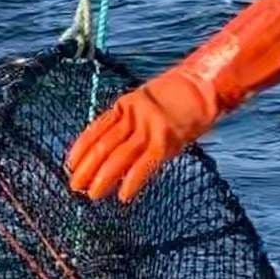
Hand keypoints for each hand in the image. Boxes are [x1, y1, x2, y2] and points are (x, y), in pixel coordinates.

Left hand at [65, 0, 279, 202]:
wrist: (209, 81)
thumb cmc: (185, 93)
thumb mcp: (153, 99)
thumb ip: (135, 117)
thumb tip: (120, 140)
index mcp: (128, 102)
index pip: (96, 127)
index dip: (82, 147)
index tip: (70, 164)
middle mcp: (135, 113)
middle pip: (104, 144)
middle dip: (87, 167)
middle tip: (74, 187)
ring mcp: (151, 125)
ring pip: (119, 156)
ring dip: (103, 178)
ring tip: (90, 195)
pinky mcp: (167, 138)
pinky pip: (145, 165)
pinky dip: (132, 182)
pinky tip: (123, 197)